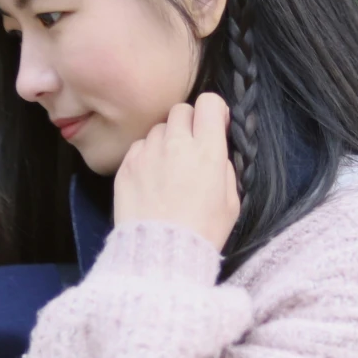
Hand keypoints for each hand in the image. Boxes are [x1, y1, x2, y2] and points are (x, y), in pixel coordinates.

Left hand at [112, 92, 240, 253]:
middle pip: (181, 110)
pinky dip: (146, 156)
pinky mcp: (126, 166)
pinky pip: (139, 147)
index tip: (214, 125)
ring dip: (165, 140)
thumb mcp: (231, 203)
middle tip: (190, 146)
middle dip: (188, 123)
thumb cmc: (202, 232)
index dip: (213, 111)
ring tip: (168, 167)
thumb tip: (217, 153)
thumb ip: (225, 169)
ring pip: (157, 128)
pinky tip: (150, 178)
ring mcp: (148, 153)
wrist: (161, 254)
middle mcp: (176, 145)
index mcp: (208, 151)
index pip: (209, 103)